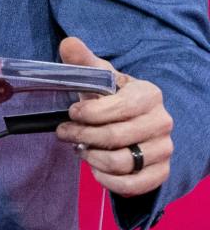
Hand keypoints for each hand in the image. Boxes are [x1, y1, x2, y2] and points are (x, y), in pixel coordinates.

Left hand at [56, 35, 171, 197]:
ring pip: (122, 162)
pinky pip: (133, 185)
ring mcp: (164, 149)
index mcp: (148, 94)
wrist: (134, 123)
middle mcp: (162, 122)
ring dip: (92, 158)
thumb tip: (69, 43)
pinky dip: (108, 181)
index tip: (71, 113)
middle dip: (82, 136)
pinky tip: (95, 169)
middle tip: (64, 133)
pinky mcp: (161, 172)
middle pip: (116, 136)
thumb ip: (83, 62)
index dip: (89, 113)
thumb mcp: (99, 77)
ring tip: (80, 149)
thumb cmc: (112, 98)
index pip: (119, 107)